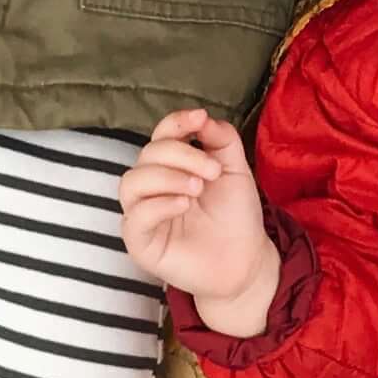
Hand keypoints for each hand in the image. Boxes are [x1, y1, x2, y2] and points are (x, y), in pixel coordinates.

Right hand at [120, 109, 281, 335]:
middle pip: (148, 155)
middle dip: (182, 155)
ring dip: (166, 177)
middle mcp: (152, 187)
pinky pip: (135, 217)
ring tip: (197, 189)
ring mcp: (143, 214)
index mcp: (171, 167)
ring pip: (131, 182)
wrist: (245, 260)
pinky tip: (184, 205)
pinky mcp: (140, 242)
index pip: (160, 135)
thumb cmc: (235, 215)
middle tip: (212, 172)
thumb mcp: (234, 170)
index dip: (176, 123)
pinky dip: (159, 204)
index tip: (199, 118)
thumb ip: (222, 140)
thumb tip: (203, 118)